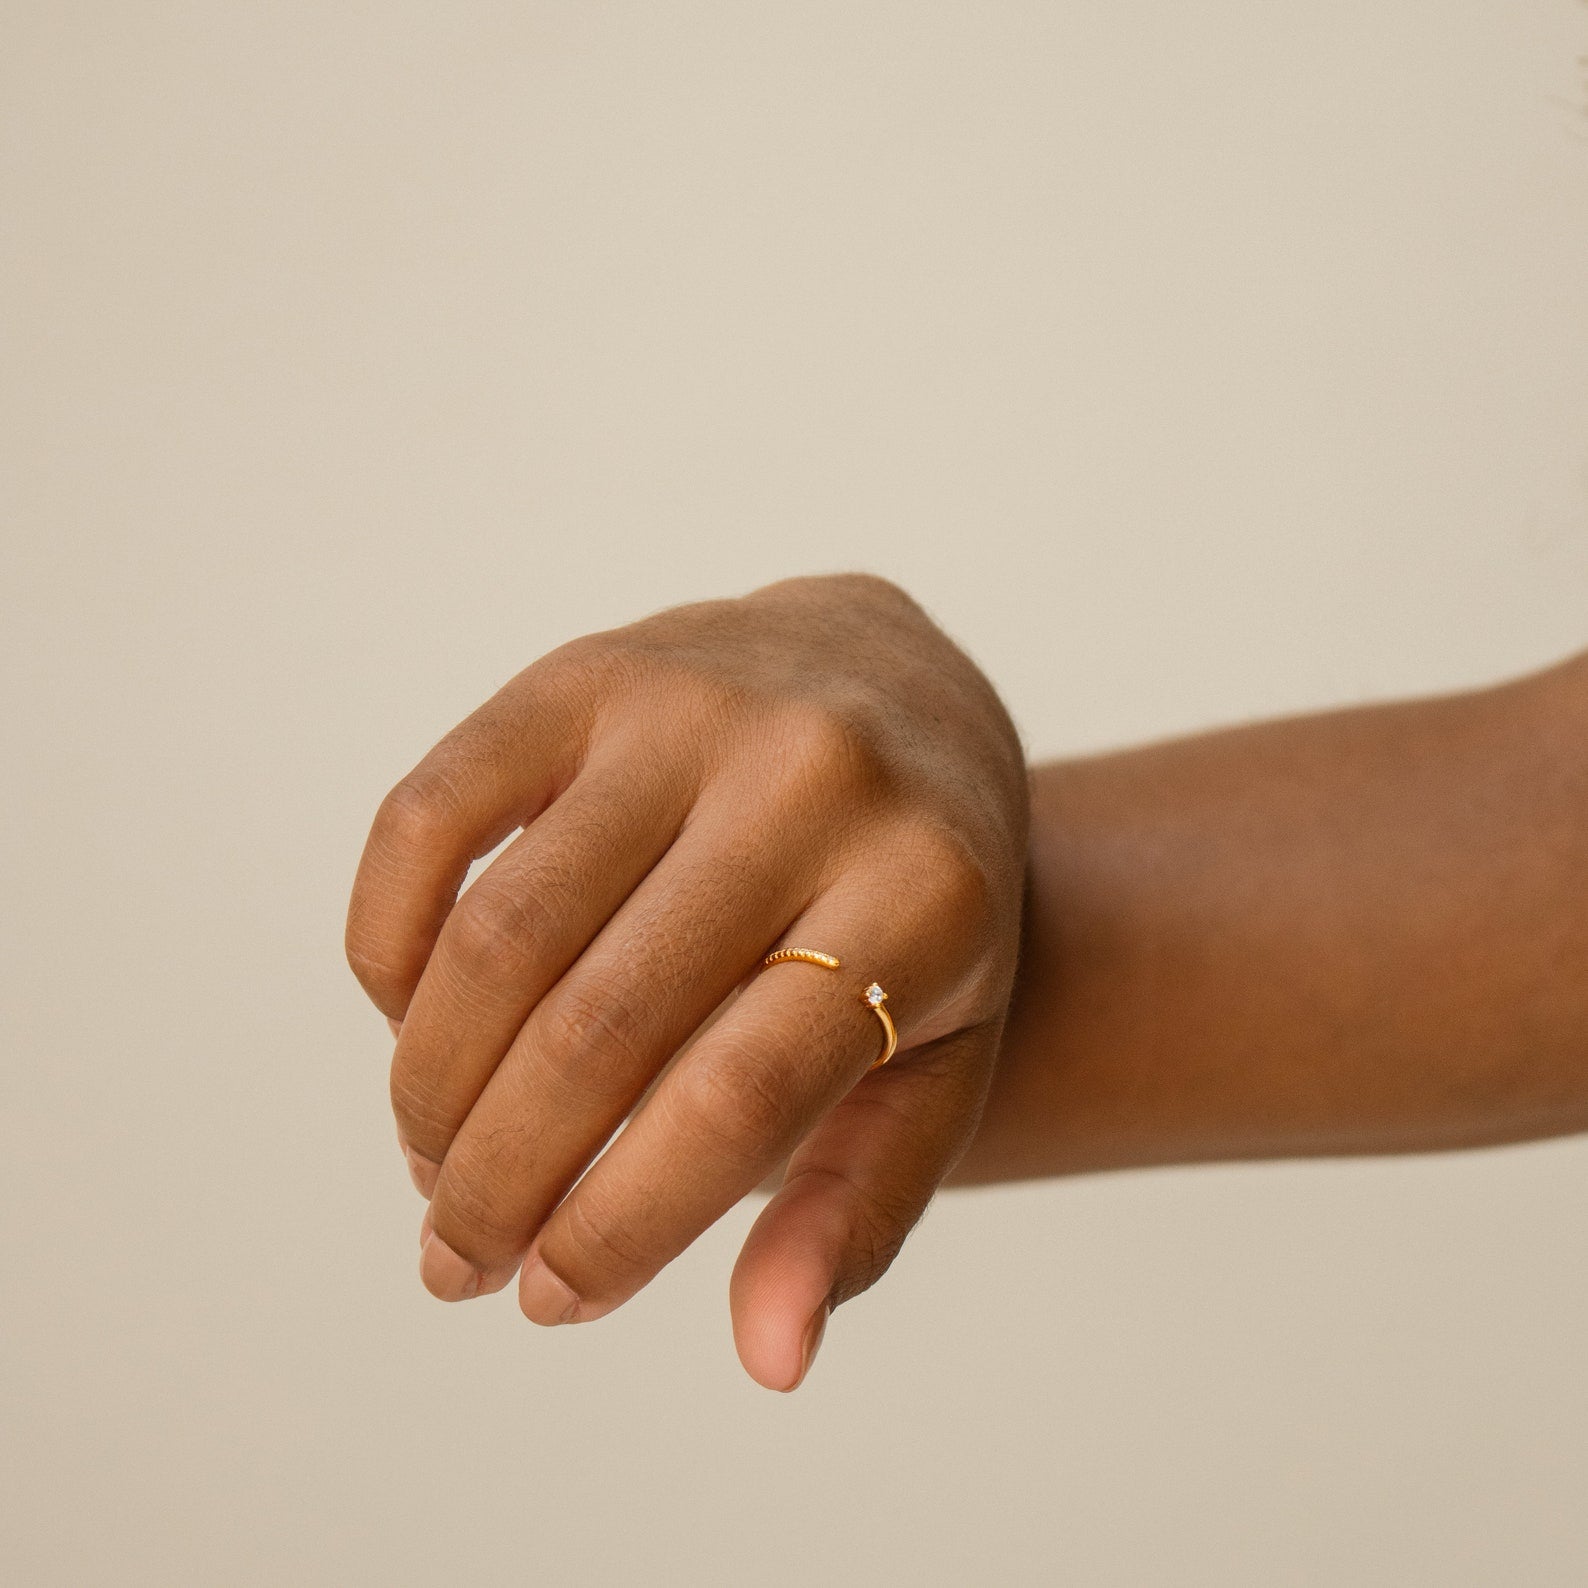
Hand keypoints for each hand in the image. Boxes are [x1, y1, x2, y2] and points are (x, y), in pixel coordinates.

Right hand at [346, 573, 1027, 1388]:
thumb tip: (772, 1360)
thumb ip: (865, 1200)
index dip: (616, 1226)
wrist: (900, 680)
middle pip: (600, 1029)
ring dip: (431, 1083)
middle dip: (498, 1181)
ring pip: (500, 934)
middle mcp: (808, 779)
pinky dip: (389, 942)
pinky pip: (431, 816)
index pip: (737, 1100)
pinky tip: (408, 1020)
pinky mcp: (586, 671)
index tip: (551, 1294)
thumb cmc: (922, 894)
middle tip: (457, 1259)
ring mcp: (689, 707)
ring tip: (432, 1162)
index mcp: (924, 894)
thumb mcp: (944, 1046)